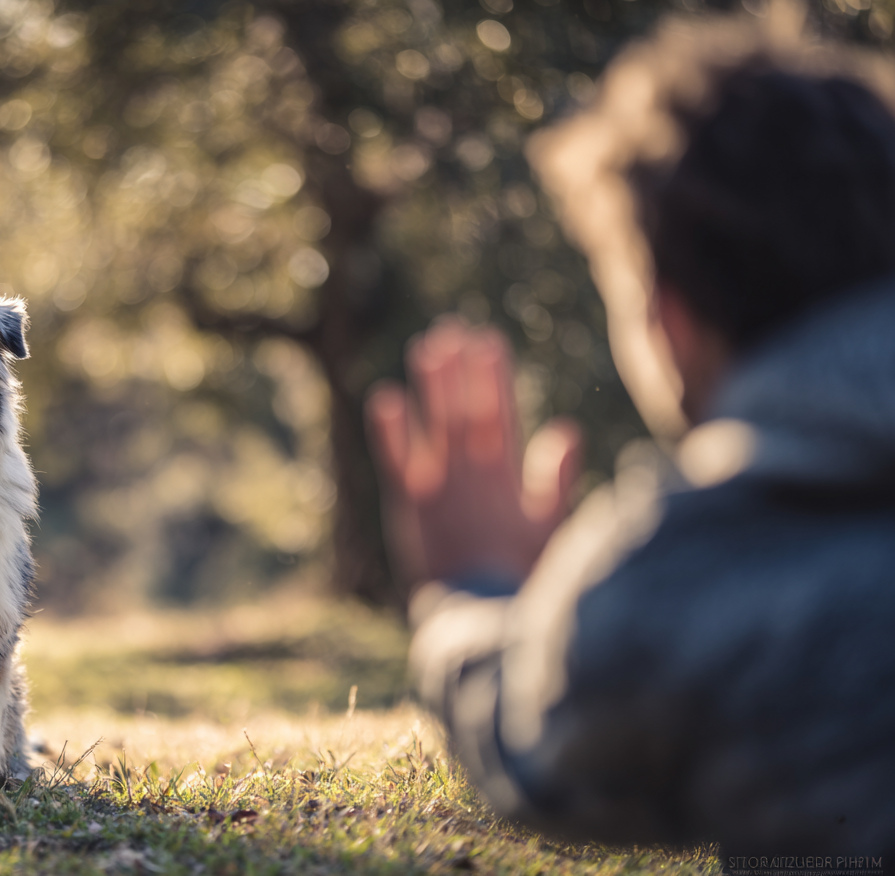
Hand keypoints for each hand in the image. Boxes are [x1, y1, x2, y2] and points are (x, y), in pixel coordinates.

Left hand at [366, 320, 582, 591]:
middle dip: (461, 371)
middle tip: (453, 330)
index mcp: (507, 480)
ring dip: (430, 388)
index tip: (488, 340)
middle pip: (466, 413)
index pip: (501, 415)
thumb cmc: (521, 580)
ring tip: (424, 349)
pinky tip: (383, 398)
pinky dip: (391, 431)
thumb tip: (569, 429)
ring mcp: (440, 490)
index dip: (493, 377)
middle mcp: (472, 476)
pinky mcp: (411, 508)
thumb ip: (557, 479)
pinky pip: (398, 462)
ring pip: (436, 428)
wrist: (483, 621)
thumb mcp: (550, 529)